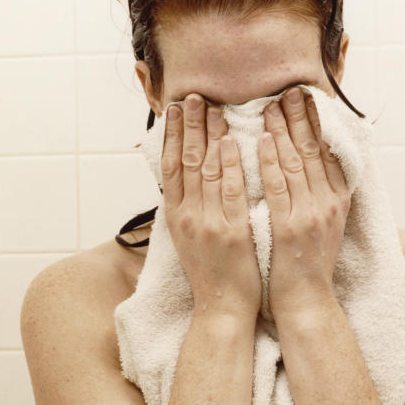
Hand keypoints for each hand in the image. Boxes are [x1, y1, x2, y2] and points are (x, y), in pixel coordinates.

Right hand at [162, 94, 260, 319]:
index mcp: (175, 217)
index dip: (173, 136)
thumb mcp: (190, 236)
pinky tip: (233, 141)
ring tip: (216, 107)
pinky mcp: (231, 232)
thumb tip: (189, 174)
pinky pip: (231, 191)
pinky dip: (231, 164)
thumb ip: (190, 204)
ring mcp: (208, 224)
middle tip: (195, 96)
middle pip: (186, 162)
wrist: (222, 308)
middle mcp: (187, 217)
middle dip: (191, 126)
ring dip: (211, 135)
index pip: (170, 167)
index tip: (176, 109)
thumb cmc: (211, 272)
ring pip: (207, 171)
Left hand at [259, 87, 350, 316]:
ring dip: (283, 130)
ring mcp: (310, 215)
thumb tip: (309, 168)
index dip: (318, 123)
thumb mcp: (321, 225)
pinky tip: (262, 140)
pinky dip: (271, 161)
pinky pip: (279, 188)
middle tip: (290, 90)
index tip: (308, 98)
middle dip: (302, 118)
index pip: (327, 152)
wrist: (305, 302)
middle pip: (314, 151)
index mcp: (336, 200)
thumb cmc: (304, 266)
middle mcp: (327, 203)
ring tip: (271, 105)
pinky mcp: (290, 228)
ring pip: (296, 163)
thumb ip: (316, 196)